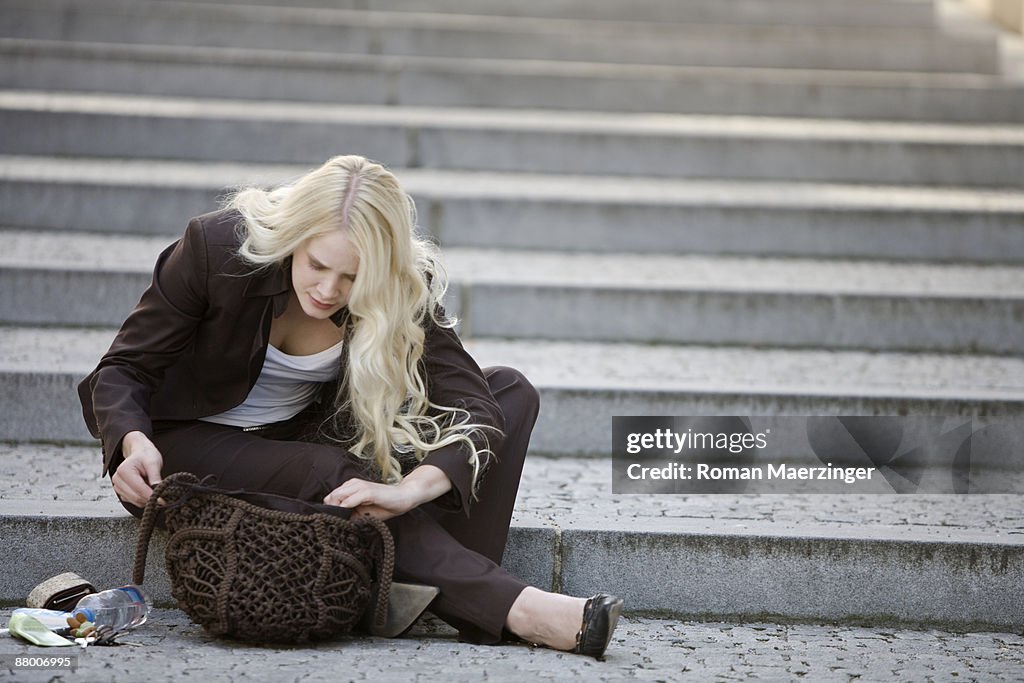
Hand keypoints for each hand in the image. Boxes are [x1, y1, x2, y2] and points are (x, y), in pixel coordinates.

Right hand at [112, 431, 163, 507]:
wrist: (140, 453)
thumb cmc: (146, 456)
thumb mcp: (153, 462)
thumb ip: (155, 477)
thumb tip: (159, 491)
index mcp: (124, 471)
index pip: (139, 489)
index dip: (152, 496)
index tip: (163, 500)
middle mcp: (118, 480)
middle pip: (136, 498)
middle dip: (150, 498)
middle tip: (163, 496)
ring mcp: (118, 487)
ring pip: (135, 502)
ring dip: (147, 499)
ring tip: (154, 488)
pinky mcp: (122, 493)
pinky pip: (134, 502)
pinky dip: (143, 499)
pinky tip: (148, 489)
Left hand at [323, 465, 452, 520]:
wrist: (404, 498)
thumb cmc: (385, 505)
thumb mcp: (364, 512)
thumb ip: (351, 514)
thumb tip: (337, 522)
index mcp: (352, 487)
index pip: (331, 497)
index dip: (329, 509)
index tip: (330, 520)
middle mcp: (354, 484)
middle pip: (331, 496)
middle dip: (330, 510)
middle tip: (333, 522)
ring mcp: (360, 487)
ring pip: (338, 496)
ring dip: (336, 508)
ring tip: (339, 520)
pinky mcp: (368, 492)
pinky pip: (350, 499)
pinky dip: (345, 507)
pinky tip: (347, 515)